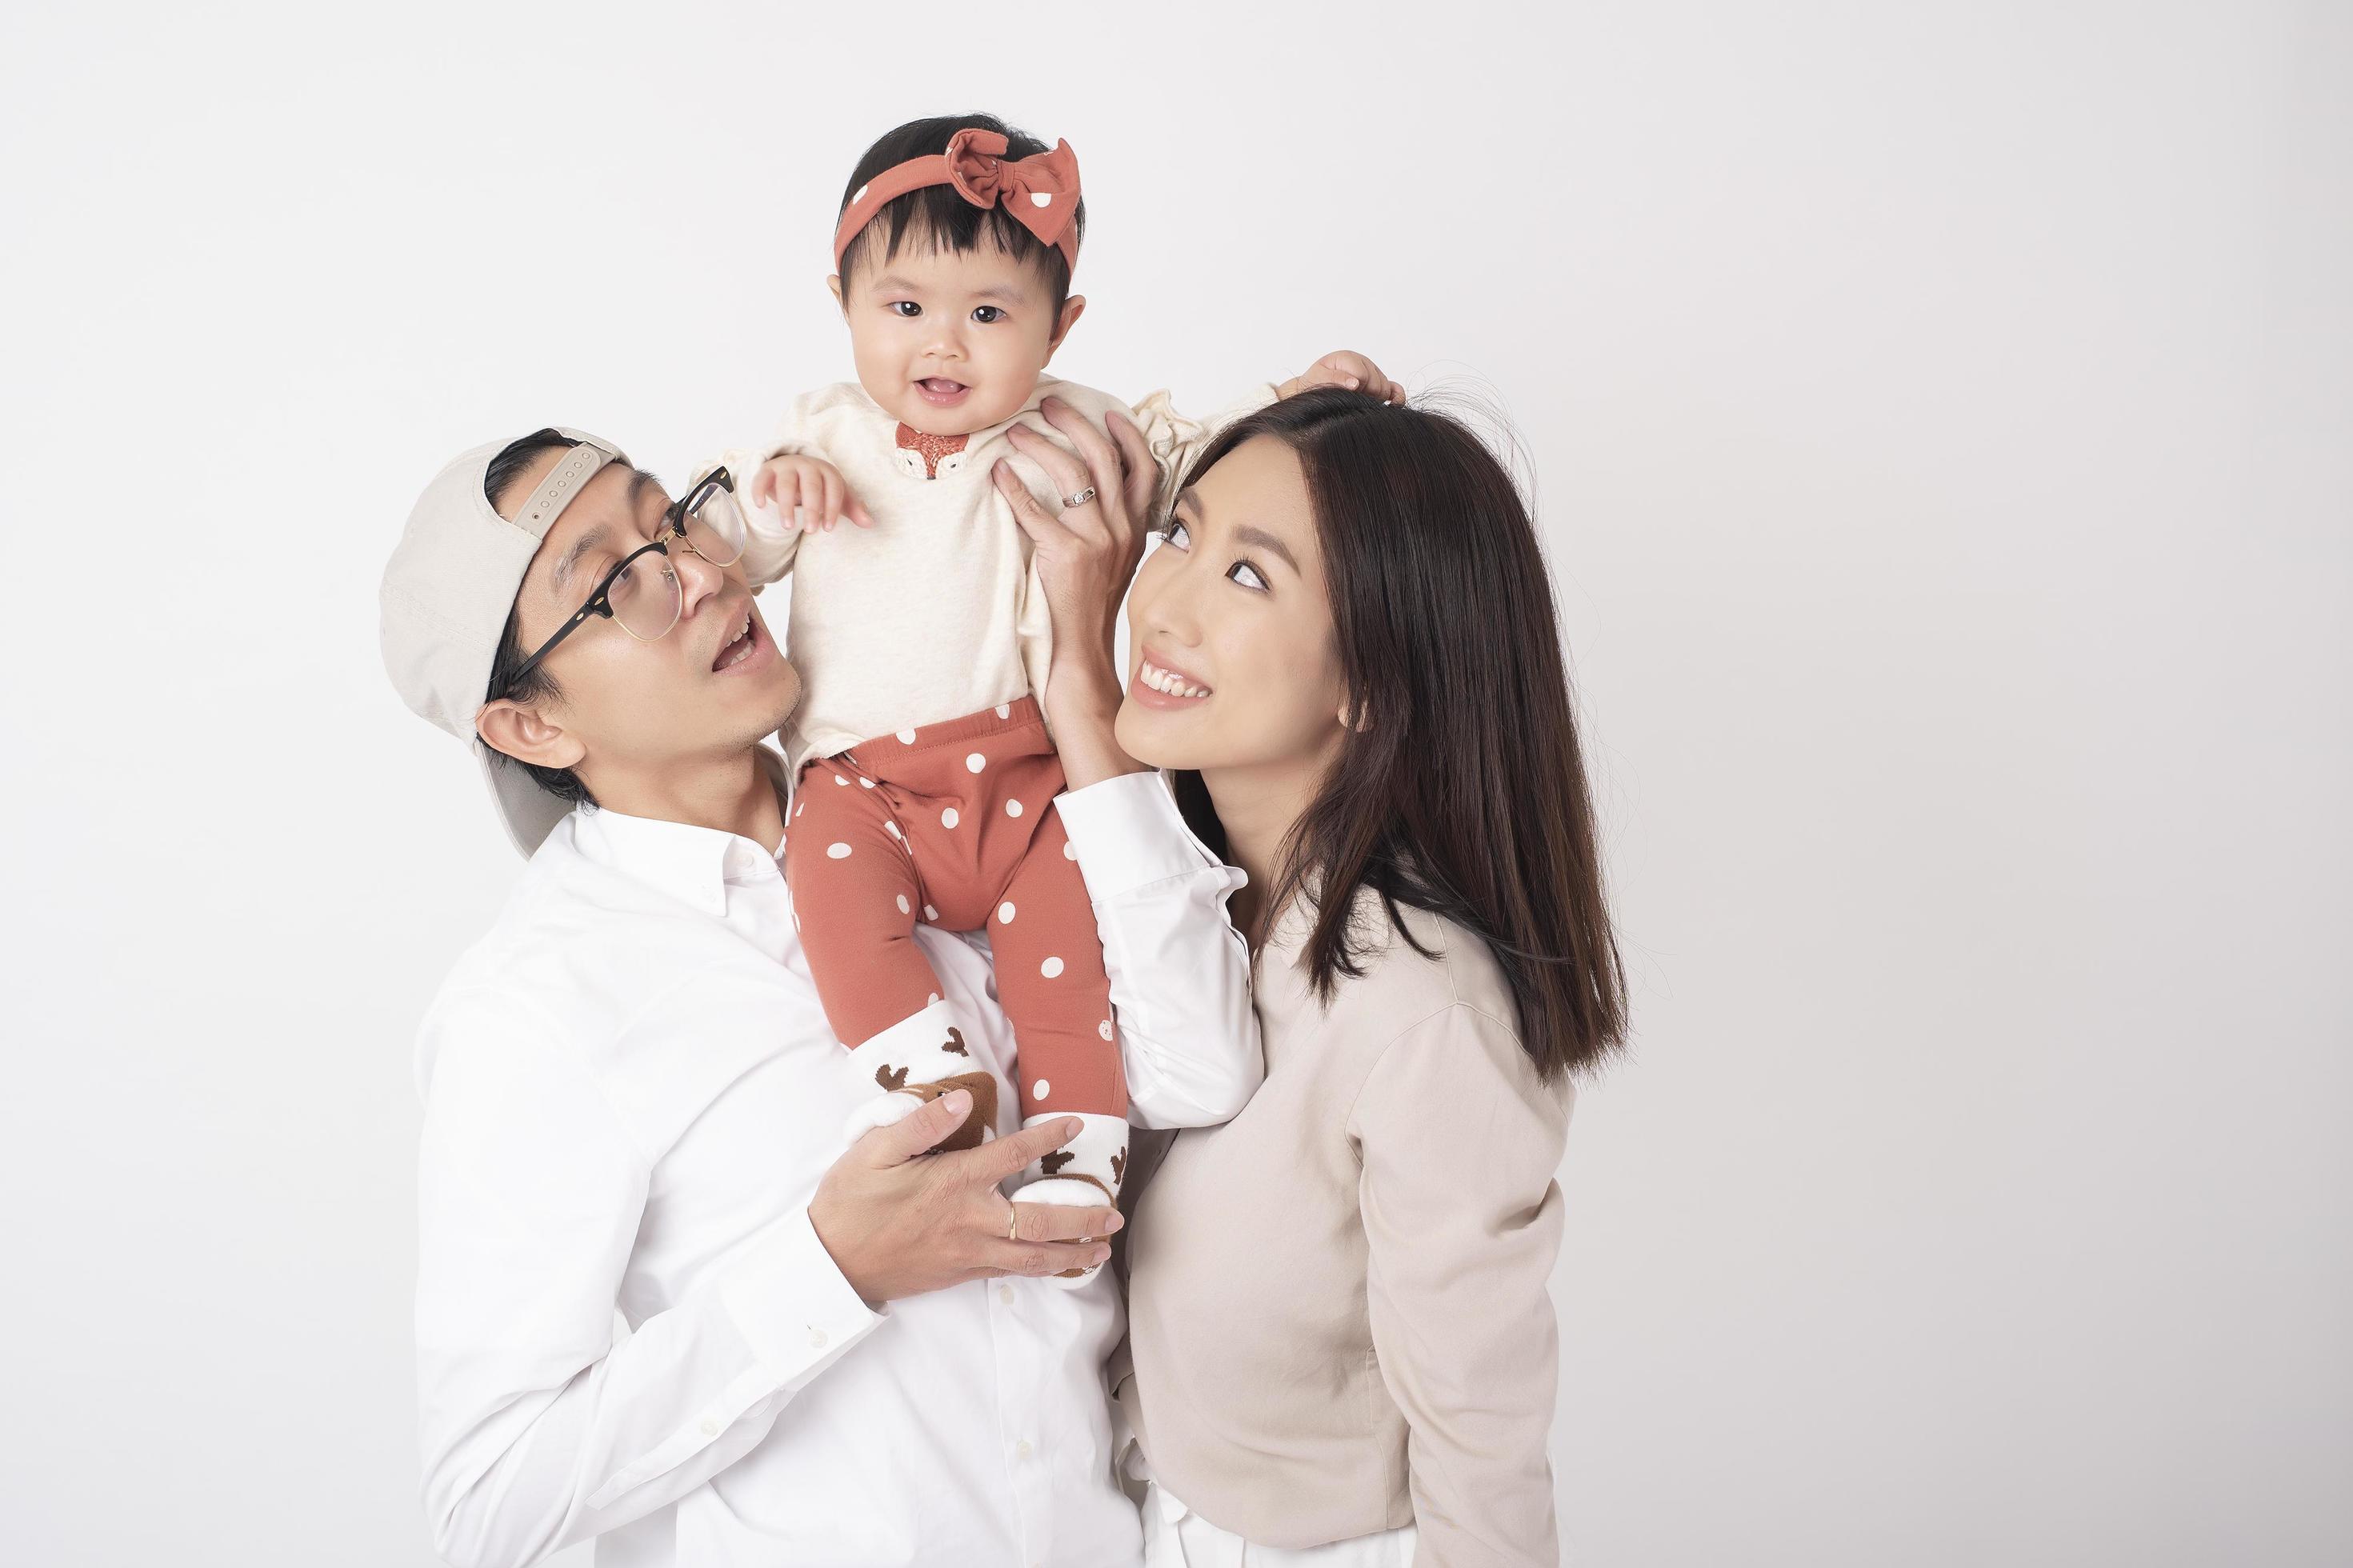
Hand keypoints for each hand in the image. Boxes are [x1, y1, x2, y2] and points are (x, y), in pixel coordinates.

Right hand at [748, 454, 872, 532]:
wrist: (794, 469)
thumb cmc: (820, 488)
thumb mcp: (837, 497)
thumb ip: (852, 509)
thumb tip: (869, 524)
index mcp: (827, 471)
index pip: (833, 488)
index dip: (832, 508)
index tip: (828, 529)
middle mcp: (807, 465)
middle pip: (810, 485)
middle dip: (811, 508)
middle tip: (810, 532)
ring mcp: (786, 466)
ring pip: (786, 483)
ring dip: (786, 505)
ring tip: (788, 527)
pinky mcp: (768, 469)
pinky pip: (762, 477)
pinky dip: (759, 491)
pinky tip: (760, 506)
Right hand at [807, 1088, 1120, 1303]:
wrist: (831, 1265)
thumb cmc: (850, 1202)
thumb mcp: (874, 1151)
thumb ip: (921, 1123)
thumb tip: (963, 1101)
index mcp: (953, 1184)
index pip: (1012, 1156)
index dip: (1048, 1140)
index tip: (1075, 1124)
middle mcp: (970, 1221)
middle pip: (1040, 1222)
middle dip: (1083, 1218)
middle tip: (1115, 1215)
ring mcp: (968, 1253)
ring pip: (1033, 1257)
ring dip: (1073, 1252)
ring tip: (1103, 1248)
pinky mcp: (961, 1274)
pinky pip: (1012, 1272)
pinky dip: (1043, 1269)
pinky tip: (1059, 1265)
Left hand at [993, 398, 1159, 786]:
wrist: (1083, 655)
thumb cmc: (1089, 608)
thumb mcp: (1112, 562)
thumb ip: (1107, 526)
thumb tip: (1084, 490)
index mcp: (1137, 529)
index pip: (1145, 469)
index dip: (1129, 435)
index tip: (1109, 411)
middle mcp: (1122, 530)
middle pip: (1105, 458)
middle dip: (1076, 423)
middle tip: (1048, 403)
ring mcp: (1098, 542)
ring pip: (1072, 474)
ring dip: (1041, 446)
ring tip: (1017, 432)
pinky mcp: (1067, 557)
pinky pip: (1036, 510)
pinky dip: (1014, 487)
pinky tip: (997, 474)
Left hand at [1278, 350, 1405, 404]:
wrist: (1312, 391)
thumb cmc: (1314, 385)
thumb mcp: (1318, 379)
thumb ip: (1336, 379)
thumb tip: (1356, 384)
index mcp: (1348, 357)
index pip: (1364, 375)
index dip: (1356, 388)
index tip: (1345, 394)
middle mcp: (1363, 363)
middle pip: (1377, 382)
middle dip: (1366, 394)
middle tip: (1350, 399)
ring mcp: (1372, 374)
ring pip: (1385, 388)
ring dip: (1374, 398)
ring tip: (1357, 400)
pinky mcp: (1377, 385)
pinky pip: (1394, 390)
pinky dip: (1396, 397)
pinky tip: (1392, 404)